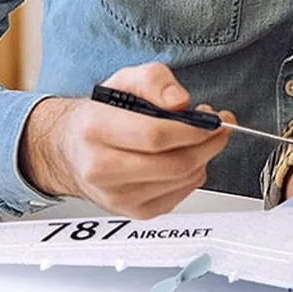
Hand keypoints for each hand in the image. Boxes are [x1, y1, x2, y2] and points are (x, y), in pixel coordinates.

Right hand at [18, 62, 229, 217]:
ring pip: (181, 180)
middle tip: (219, 128)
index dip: (194, 129)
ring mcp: (116, 195)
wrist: (73, 149)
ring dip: (204, 157)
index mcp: (95, 128)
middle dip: (208, 144)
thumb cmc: (102, 114)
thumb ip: (155, 80)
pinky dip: (193, 174)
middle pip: (173, 164)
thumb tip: (180, 101)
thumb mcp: (125, 80)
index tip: (213, 119)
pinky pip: (180, 194)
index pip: (155, 136)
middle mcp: (100, 167)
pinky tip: (185, 157)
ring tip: (201, 138)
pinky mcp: (132, 211)